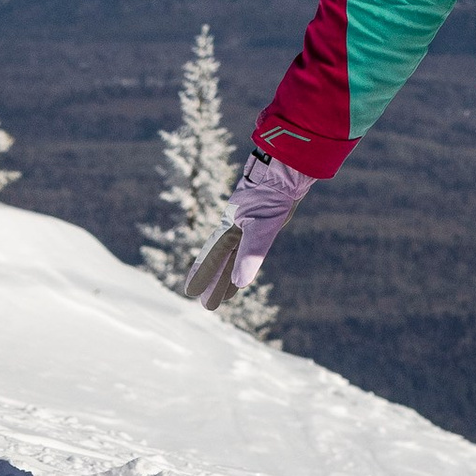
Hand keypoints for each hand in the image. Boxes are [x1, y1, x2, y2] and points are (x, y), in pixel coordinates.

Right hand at [185, 148, 313, 310]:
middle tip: (207, 305)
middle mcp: (235, 228)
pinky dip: (243, 260)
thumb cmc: (270, 197)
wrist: (286, 171)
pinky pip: (247, 248)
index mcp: (230, 229)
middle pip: (221, 261)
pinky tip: (244, 263)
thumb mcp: (261, 228)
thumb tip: (239, 282)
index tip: (189, 292)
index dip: (201, 274)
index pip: (212, 257)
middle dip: (214, 282)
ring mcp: (248, 224)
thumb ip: (250, 254)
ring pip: (234, 256)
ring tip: (227, 294)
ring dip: (229, 274)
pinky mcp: (262, 220)